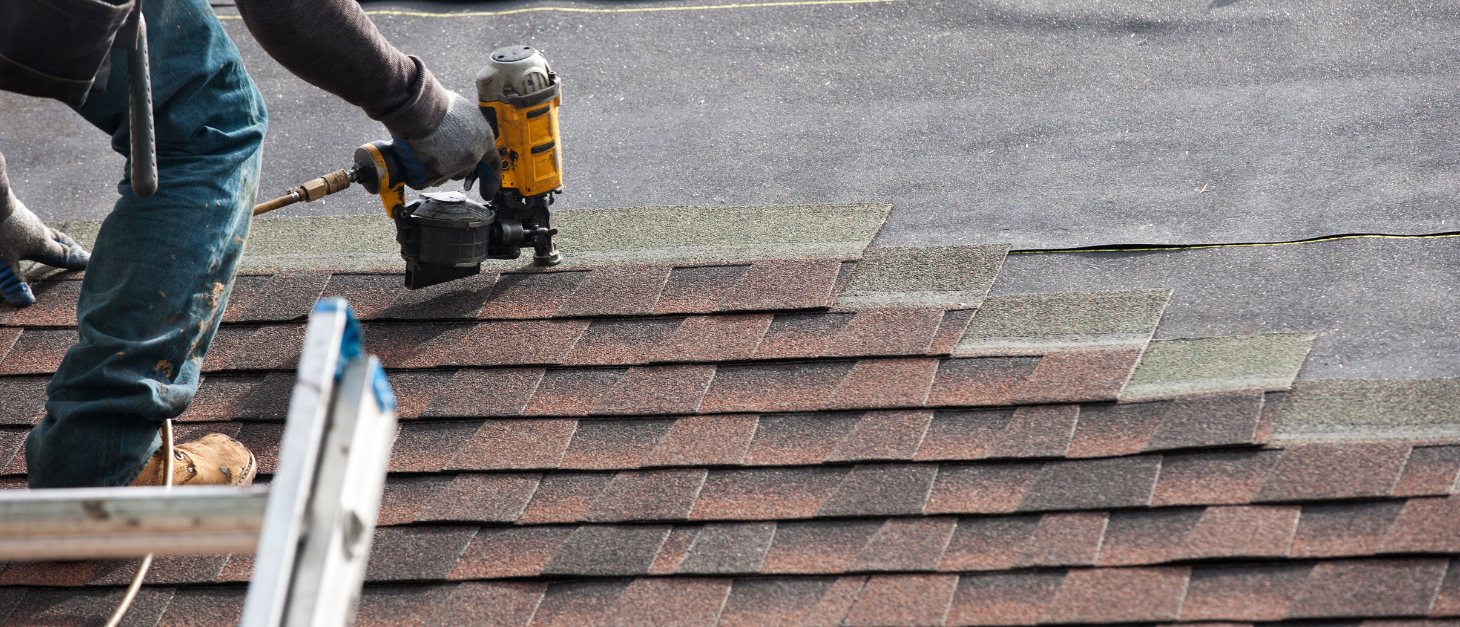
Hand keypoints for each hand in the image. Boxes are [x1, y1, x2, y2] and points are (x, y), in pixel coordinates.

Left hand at [0, 191, 89, 306]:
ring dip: (53, 237)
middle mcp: (38, 230)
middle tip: (81, 251)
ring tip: (55, 241)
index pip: (63, 255)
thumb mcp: (3, 260)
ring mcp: (26, 218)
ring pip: (44, 230)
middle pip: (59, 239)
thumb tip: (27, 302)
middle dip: (71, 247)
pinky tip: (26, 228)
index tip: (91, 262)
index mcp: (41, 243)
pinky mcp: (13, 210)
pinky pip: (29, 222)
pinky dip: (35, 229)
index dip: (76, 260)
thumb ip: (14, 281)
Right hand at [394, 92, 496, 189]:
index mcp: (483, 140)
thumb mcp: (464, 111)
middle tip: (437, 150)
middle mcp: (472, 156)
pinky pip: (422, 181)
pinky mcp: (435, 174)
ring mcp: (454, 167)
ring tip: (424, 146)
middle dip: (451, 165)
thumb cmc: (440, 105)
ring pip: (443, 177)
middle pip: (463, 172)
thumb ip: (469, 128)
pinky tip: (413, 159)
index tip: (489, 193)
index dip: (491, 180)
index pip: (492, 165)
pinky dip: (415, 173)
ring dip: (432, 167)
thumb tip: (465, 133)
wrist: (421, 109)